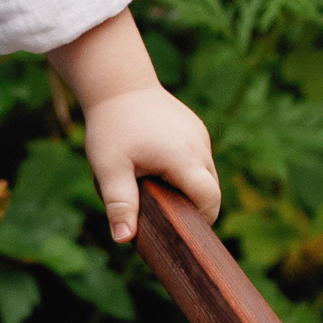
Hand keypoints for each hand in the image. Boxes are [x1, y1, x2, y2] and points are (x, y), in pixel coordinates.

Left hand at [81, 83, 220, 241]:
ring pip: (206, 173)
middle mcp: (199, 145)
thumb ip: (120, 204)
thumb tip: (123, 238)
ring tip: (157, 188)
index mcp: (184, 158)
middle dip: (194, 206)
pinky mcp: (195, 127)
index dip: (202, 219)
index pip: (210, 199)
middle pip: (212, 188)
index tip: (181, 230)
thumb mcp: (110, 169)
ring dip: (189, 186)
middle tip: (165, 214)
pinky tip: (159, 167)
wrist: (118, 84)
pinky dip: (186, 169)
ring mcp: (199, 134)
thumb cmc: (112, 127)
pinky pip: (199, 157)